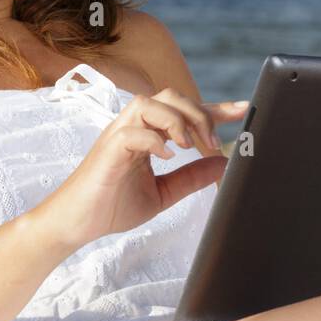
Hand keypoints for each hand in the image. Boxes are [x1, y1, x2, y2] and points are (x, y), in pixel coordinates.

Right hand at [40, 89, 250, 251]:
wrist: (76, 224)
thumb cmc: (112, 205)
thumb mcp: (163, 193)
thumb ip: (190, 177)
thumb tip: (223, 164)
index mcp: (148, 134)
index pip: (184, 111)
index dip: (214, 108)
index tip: (243, 109)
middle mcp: (134, 127)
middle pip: (170, 96)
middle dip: (199, 114)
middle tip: (212, 143)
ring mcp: (118, 135)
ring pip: (150, 103)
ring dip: (177, 121)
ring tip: (189, 146)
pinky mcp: (108, 149)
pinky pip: (132, 131)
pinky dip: (154, 139)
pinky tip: (166, 157)